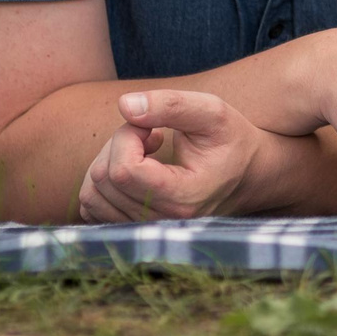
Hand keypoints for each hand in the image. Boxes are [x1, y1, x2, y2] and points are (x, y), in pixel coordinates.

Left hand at [77, 88, 264, 222]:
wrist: (246, 175)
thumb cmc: (230, 140)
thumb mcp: (212, 112)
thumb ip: (171, 104)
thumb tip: (124, 104)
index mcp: (183, 198)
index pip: (123, 170)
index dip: (128, 136)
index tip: (154, 129)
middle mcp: (160, 223)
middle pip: (105, 177)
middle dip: (120, 143)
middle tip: (152, 134)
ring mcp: (144, 231)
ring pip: (91, 192)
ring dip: (109, 160)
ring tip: (143, 152)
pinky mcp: (130, 230)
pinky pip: (90, 206)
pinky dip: (102, 180)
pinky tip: (132, 170)